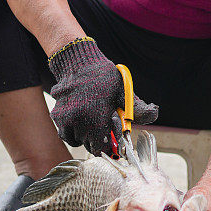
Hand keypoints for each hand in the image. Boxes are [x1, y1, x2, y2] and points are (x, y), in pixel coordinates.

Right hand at [48, 38, 157, 154]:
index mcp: (96, 115)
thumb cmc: (104, 77)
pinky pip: (66, 134)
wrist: (78, 63)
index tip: (114, 143)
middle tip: (105, 126)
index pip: (101, 146)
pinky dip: (73, 132)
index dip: (109, 147)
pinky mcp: (57, 116)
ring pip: (77, 140)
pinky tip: (82, 121)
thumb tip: (153, 114)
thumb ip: (137, 107)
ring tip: (93, 122)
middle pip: (90, 145)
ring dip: (86, 136)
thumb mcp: (123, 90)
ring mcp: (65, 118)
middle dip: (99, 140)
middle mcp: (78, 119)